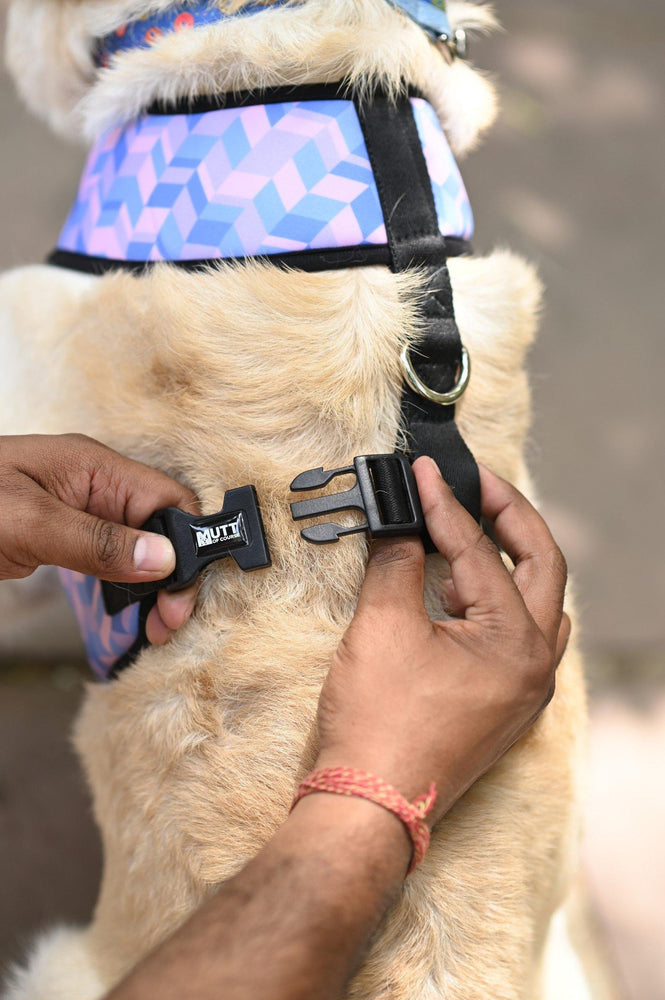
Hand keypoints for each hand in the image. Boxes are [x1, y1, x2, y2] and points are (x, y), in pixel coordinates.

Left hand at [0, 434, 200, 644]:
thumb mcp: (29, 523)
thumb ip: (97, 541)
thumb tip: (164, 559)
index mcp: (95, 467)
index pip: (169, 500)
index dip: (187, 546)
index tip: (182, 597)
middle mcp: (96, 486)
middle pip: (161, 524)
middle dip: (175, 572)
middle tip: (169, 624)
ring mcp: (80, 511)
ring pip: (141, 544)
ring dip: (155, 583)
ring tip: (157, 625)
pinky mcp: (65, 535)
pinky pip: (112, 556)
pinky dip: (128, 584)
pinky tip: (131, 608)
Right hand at [315, 457, 569, 825]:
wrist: (368, 806)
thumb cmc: (379, 726)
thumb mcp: (383, 627)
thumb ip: (398, 563)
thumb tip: (401, 526)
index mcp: (517, 643)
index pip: (481, 551)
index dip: (445, 504)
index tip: (422, 472)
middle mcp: (535, 666)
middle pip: (541, 565)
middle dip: (508, 516)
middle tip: (473, 483)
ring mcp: (523, 689)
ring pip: (536, 601)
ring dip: (509, 556)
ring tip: (471, 524)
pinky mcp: (502, 703)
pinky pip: (517, 634)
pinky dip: (496, 598)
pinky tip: (460, 586)